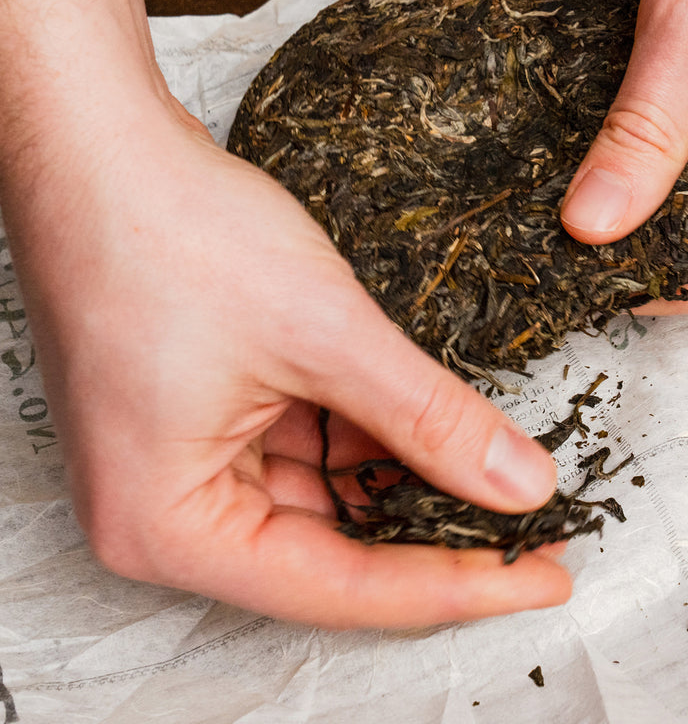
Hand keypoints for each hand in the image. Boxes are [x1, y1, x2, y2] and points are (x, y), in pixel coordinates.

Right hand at [4, 101, 567, 628]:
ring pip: (327, 495)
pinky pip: (308, 444)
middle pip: (333, 549)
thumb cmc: (170, 229)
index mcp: (168, 524)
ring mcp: (188, 458)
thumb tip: (519, 483)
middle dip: (437, 530)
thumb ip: (428, 418)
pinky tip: (436, 422)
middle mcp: (170, 508)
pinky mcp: (209, 412)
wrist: (103, 143)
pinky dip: (372, 434)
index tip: (543, 578)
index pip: (341, 586)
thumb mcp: (323, 333)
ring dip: (408, 478)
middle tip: (537, 529)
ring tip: (500, 472)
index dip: (455, 584)